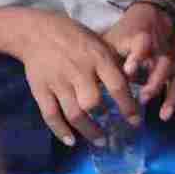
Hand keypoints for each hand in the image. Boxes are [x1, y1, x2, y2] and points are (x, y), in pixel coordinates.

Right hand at [15, 11, 137, 146]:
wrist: (38, 33)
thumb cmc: (78, 39)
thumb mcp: (102, 45)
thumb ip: (115, 66)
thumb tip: (136, 86)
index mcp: (98, 59)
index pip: (117, 86)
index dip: (128, 106)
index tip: (136, 121)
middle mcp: (79, 71)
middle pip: (93, 103)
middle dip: (106, 121)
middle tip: (115, 132)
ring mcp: (58, 82)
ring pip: (73, 113)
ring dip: (87, 130)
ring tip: (99, 139)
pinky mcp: (40, 90)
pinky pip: (50, 115)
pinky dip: (60, 131)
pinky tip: (71, 141)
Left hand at [100, 5, 174, 121]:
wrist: (151, 16)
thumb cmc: (124, 33)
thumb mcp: (110, 39)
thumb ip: (101, 56)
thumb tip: (81, 78)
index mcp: (141, 39)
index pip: (142, 44)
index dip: (138, 56)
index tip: (129, 70)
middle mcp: (159, 50)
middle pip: (164, 63)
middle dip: (156, 82)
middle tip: (143, 98)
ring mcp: (171, 60)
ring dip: (171, 95)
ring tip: (163, 115)